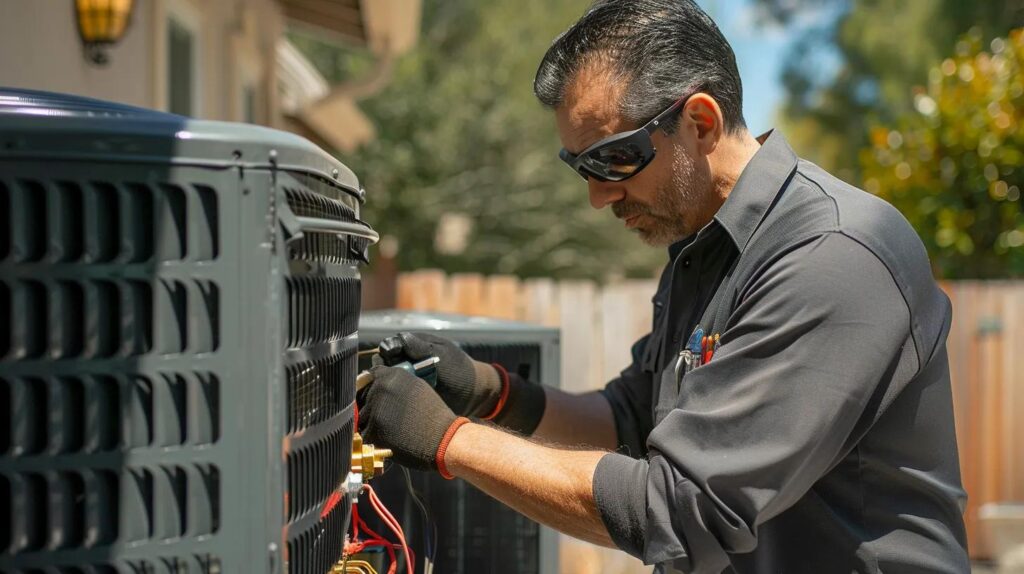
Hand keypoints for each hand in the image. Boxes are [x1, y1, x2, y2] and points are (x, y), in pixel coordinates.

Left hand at [357, 364, 461, 470]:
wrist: (443, 438)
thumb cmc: (432, 415)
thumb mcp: (415, 387)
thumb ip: (393, 383)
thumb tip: (374, 384)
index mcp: (391, 375)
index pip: (366, 377)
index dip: (366, 389)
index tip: (369, 397)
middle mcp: (380, 389)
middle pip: (360, 398)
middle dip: (368, 408)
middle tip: (385, 419)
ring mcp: (375, 410)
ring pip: (360, 418)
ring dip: (369, 424)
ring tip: (391, 430)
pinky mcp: (373, 431)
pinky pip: (363, 435)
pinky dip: (372, 439)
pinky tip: (389, 439)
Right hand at [379, 332, 503, 417]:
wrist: (473, 395)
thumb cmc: (461, 371)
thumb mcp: (442, 355)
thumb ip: (421, 347)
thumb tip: (400, 337)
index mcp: (414, 346)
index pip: (390, 345)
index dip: (387, 351)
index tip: (389, 357)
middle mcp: (406, 361)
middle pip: (384, 362)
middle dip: (385, 368)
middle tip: (393, 376)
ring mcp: (407, 379)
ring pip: (386, 378)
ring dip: (388, 383)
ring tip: (396, 388)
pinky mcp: (408, 394)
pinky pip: (395, 393)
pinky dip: (394, 395)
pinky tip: (398, 398)